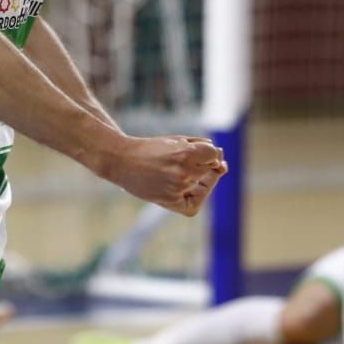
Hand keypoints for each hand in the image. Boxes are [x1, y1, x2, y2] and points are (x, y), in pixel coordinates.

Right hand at [102, 135, 226, 216]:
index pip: (214, 154)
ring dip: (197, 179)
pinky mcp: (172, 201)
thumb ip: (200, 146)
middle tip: (185, 161)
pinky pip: (194, 203)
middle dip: (205, 165)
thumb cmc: (150, 149)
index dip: (210, 153)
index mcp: (186, 153)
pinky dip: (193, 196)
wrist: (122, 162)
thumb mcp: (176, 140)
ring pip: (203, 185)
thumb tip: (221, 157)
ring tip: (175, 171)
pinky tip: (183, 187)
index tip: (199, 152)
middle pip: (211, 169)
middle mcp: (184, 172)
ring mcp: (178, 188)